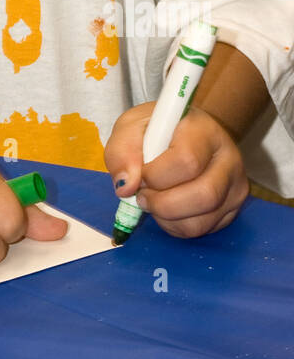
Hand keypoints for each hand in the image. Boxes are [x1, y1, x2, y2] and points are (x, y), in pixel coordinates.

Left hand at [105, 102, 250, 237]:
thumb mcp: (130, 127)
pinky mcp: (233, 209)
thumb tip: (127, 187)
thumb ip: (122, 152)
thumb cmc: (156, 130)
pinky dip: (176, 227)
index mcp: (204, 130)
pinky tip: (167, 209)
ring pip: (202, 221)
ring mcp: (235, 186)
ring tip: (153, 201)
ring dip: (167, 219)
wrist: (184, 134)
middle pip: (204, 195)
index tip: (139, 175)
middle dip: (163, 204)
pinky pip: (203, 230)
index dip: (155, 176)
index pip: (187, 160)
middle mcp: (228, 158)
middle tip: (142, 196)